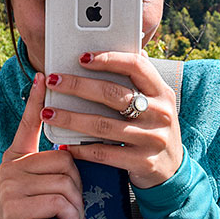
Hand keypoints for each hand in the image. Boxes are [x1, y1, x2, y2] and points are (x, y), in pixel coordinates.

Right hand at [0, 72, 85, 218]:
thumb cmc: (38, 216)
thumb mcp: (44, 187)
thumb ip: (53, 167)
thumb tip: (73, 151)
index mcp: (18, 156)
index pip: (28, 123)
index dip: (36, 100)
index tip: (42, 75)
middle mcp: (10, 165)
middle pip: (62, 158)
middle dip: (77, 184)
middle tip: (77, 205)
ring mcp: (9, 184)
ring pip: (63, 180)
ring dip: (76, 204)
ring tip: (73, 218)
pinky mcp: (13, 203)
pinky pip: (57, 200)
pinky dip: (70, 214)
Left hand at [41, 52, 182, 188]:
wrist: (171, 170)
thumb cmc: (154, 128)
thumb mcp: (156, 102)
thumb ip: (142, 80)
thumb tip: (135, 48)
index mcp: (162, 92)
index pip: (136, 66)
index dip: (108, 58)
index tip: (82, 57)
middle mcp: (160, 113)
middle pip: (113, 94)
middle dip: (78, 86)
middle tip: (53, 81)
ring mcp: (152, 138)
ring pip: (103, 125)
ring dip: (71, 118)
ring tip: (48, 113)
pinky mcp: (142, 162)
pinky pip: (105, 153)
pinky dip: (81, 148)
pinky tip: (65, 144)